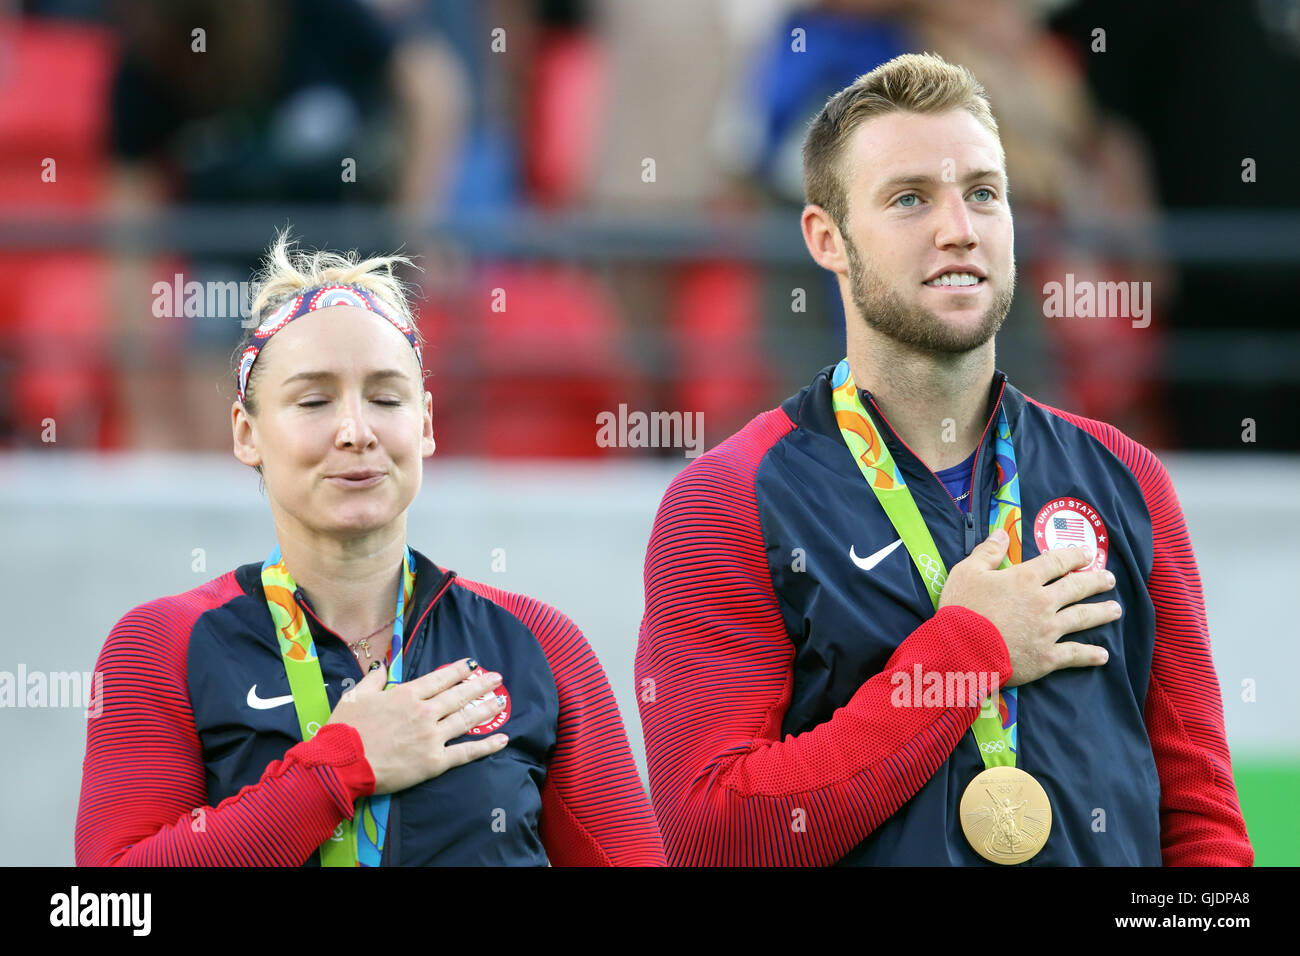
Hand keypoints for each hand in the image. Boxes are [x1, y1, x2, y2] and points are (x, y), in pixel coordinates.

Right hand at [325, 657, 508, 793]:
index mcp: (406, 694)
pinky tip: (503, 739)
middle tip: (497, 679)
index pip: (440, 678)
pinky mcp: (435, 761)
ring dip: (487, 709)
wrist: (341, 764)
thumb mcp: (355, 697)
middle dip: (480, 685)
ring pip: (466, 719)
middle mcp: (424, 712)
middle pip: (459, 695)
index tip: (473, 665)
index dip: (458, 670)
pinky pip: (466, 752)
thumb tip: (381, 666)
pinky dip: (486, 746)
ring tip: (502, 701)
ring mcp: (432, 737)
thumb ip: (373, 680)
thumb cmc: (345, 730)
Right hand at [938, 530, 1118, 687]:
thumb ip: (987, 551)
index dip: (1073, 555)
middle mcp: (1043, 601)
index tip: (1087, 553)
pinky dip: (1090, 655)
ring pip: (1082, 618)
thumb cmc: (961, 609)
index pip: (1056, 561)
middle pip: (1077, 587)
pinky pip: (1074, 654)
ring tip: (1115, 609)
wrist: (961, 650)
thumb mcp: (967, 572)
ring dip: (1102, 613)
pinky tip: (1103, 655)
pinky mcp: (1047, 657)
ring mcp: (1049, 630)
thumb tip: (1002, 533)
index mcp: (1025, 578)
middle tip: (1110, 579)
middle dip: (1096, 581)